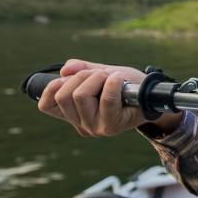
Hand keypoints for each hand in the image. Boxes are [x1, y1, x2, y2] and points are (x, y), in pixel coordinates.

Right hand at [37, 59, 181, 136]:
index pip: (46, 105)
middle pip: (64, 95)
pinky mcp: (112, 126)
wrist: (151, 96)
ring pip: (81, 95)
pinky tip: (120, 80)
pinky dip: (113, 82)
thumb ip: (81, 69)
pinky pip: (106, 98)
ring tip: (112, 78)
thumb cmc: (126, 85)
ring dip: (98, 77)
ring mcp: (95, 127)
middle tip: (100, 75)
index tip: (69, 77)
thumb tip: (65, 70)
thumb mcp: (100, 73)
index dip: (53, 86)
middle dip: (82, 76)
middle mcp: (82, 124)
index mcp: (74, 114)